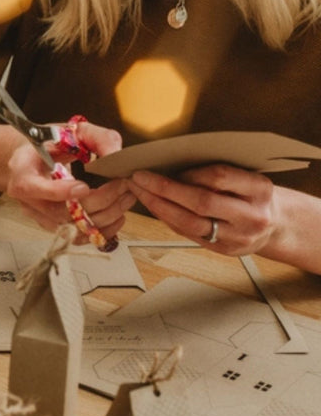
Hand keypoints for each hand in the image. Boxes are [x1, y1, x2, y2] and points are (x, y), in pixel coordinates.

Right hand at [5, 121, 133, 242]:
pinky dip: (103, 230)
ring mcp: (41, 218)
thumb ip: (96, 138)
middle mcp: (29, 200)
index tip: (86, 186)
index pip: (35, 188)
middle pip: (61, 212)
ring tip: (125, 197)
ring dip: (106, 216)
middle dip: (98, 201)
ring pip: (74, 229)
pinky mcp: (55, 228)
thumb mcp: (71, 131)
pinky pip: (80, 238)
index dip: (61, 191)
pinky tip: (117, 214)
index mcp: (23, 172)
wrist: (32, 161)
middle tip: (121, 185)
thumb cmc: (50, 145)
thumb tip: (116, 155)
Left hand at [127, 164, 276, 254]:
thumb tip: (169, 164)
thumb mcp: (246, 175)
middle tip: (139, 177)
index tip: (164, 166)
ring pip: (191, 223)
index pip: (220, 177)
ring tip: (139, 191)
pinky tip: (153, 206)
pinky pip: (188, 234)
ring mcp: (238, 237)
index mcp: (260, 189)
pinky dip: (167, 218)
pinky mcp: (224, 250)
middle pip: (201, 202)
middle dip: (164, 189)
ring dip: (159, 206)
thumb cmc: (253, 194)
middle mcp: (251, 216)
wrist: (275, 225)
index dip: (189, 172)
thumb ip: (217, 172)